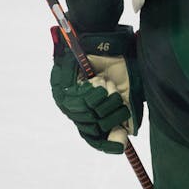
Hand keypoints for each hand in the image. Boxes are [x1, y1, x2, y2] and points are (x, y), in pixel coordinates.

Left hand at [49, 25, 141, 154]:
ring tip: (107, 83)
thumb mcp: (127, 92)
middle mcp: (78, 111)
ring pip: (89, 116)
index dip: (107, 143)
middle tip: (117, 95)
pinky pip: (81, 102)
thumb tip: (125, 139)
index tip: (120, 146)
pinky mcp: (61, 91)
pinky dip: (95, 92)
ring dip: (105, 100)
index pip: (95, 137)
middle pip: (95, 130)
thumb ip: (126, 114)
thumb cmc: (118, 64)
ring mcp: (67, 102)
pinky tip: (98, 81)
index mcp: (93, 113)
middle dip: (112, 113)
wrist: (106, 41)